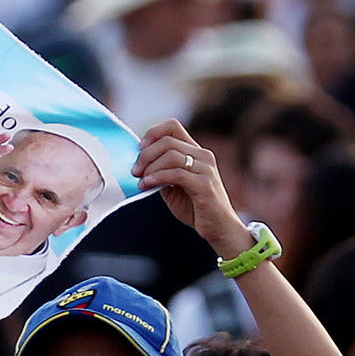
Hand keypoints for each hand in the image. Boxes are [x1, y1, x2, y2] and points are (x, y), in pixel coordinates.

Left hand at [134, 119, 249, 258]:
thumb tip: (139, 164)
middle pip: (168, 141)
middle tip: (135, 171)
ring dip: (150, 167)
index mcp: (196, 152)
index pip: (173, 126)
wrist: (219, 229)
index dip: (153, 133)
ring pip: (171, 155)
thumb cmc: (196, 208)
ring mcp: (205, 169)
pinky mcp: (204, 184)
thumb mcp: (173, 186)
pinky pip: (176, 173)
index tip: (139, 149)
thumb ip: (161, 172)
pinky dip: (157, 177)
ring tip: (141, 181)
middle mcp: (203, 156)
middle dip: (145, 155)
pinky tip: (147, 185)